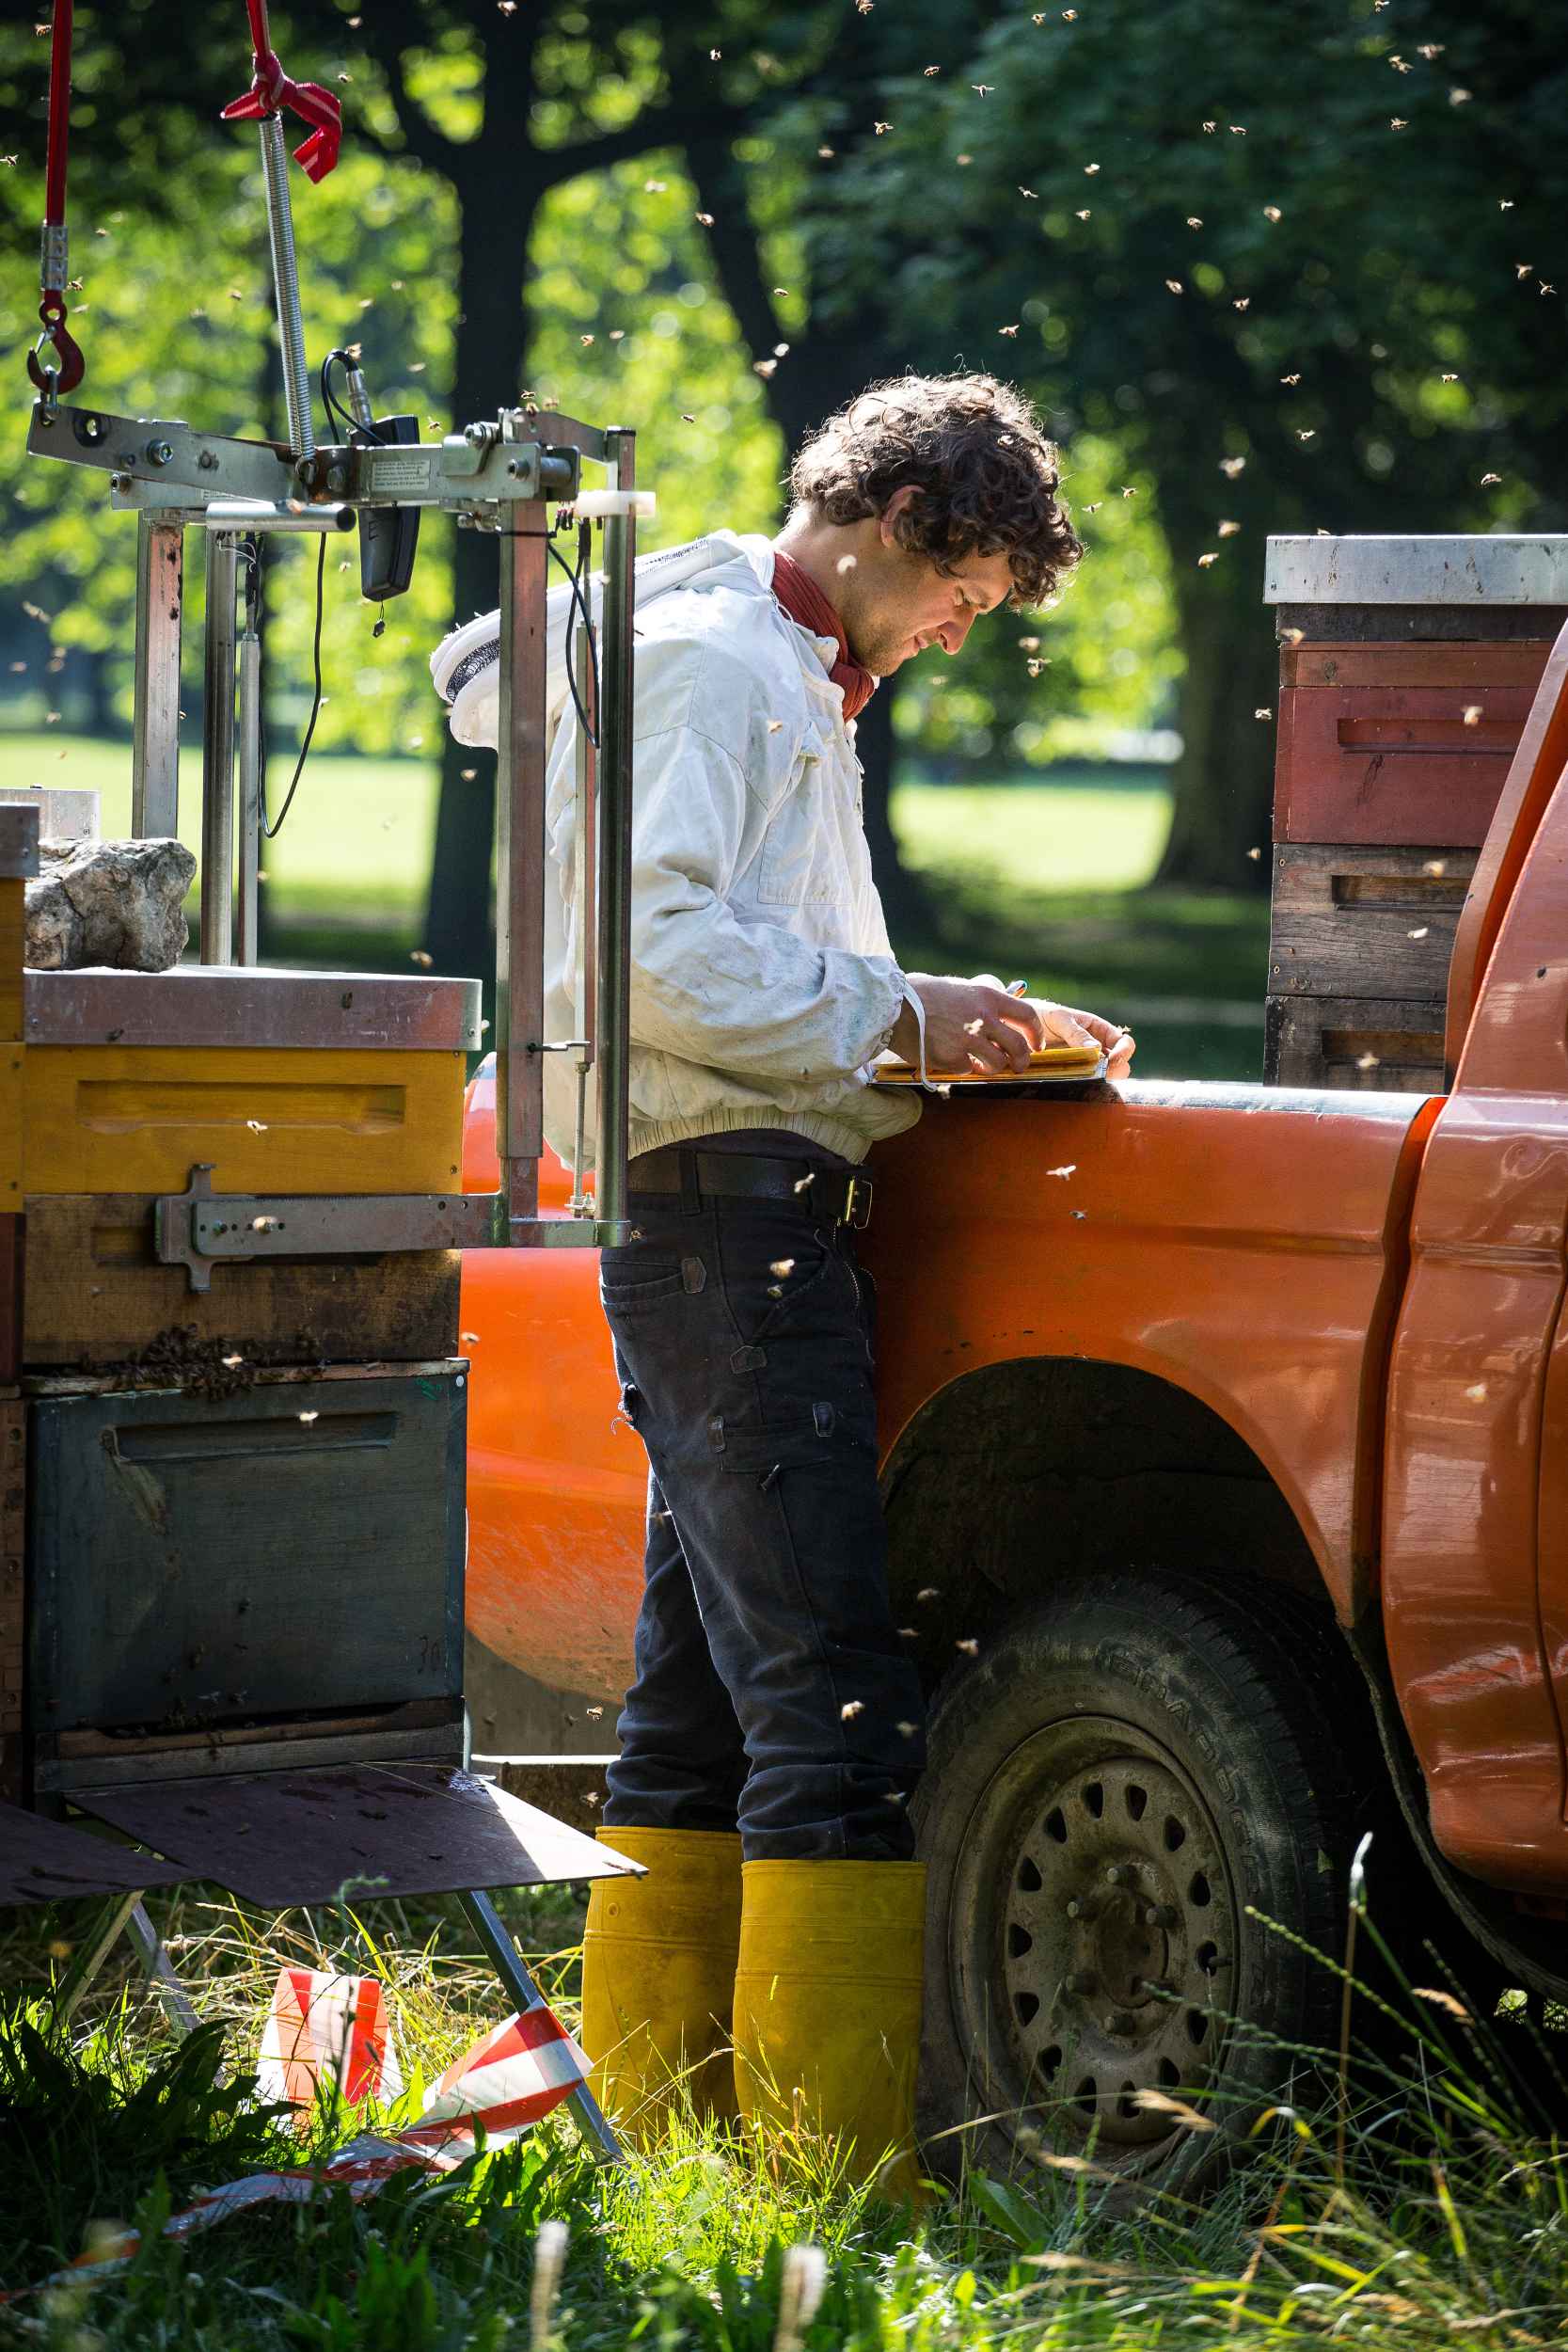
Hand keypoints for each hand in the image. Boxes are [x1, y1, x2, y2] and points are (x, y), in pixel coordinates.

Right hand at [890, 974, 1134, 1077]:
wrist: (894, 1006)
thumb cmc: (922, 993)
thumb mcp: (960, 988)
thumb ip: (982, 1003)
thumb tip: (999, 1018)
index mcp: (988, 996)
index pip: (1027, 1016)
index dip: (1037, 1034)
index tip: (1036, 1045)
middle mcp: (983, 1017)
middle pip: (1019, 1046)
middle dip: (1023, 1060)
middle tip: (1019, 1066)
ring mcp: (969, 1039)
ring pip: (997, 1063)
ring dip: (995, 1068)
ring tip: (985, 1067)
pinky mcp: (952, 1057)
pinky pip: (968, 1069)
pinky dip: (964, 1068)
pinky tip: (953, 1060)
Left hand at [1036, 997, 1135, 1077]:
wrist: (1020, 1025)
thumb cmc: (1043, 1015)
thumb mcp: (1059, 1019)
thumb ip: (1076, 1033)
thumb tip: (1097, 1050)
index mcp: (1100, 1030)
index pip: (1125, 1043)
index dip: (1123, 1053)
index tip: (1110, 1061)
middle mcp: (1097, 1048)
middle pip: (1121, 1066)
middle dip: (1113, 1071)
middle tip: (1097, 1073)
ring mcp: (1086, 1063)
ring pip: (1105, 1078)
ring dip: (1099, 1080)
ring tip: (1083, 1077)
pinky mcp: (1073, 1075)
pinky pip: (1084, 1084)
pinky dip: (1083, 1086)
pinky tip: (1072, 1083)